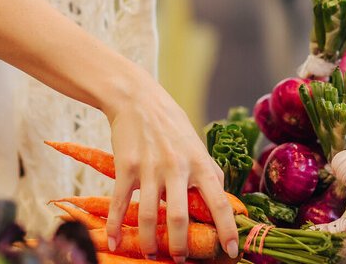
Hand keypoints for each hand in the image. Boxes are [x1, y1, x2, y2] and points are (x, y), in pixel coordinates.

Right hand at [102, 81, 238, 261]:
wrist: (136, 98)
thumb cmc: (170, 122)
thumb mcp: (196, 143)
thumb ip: (208, 169)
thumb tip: (224, 195)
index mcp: (199, 163)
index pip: (219, 201)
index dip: (227, 229)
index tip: (231, 250)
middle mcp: (177, 167)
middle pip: (180, 217)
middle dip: (180, 245)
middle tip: (180, 260)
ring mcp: (150, 168)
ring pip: (150, 215)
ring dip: (149, 241)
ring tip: (150, 255)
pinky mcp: (126, 167)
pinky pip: (120, 203)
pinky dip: (115, 225)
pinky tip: (114, 241)